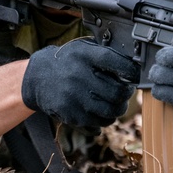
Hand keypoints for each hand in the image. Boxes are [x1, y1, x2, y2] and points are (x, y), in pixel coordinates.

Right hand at [21, 39, 139, 129]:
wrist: (37, 78)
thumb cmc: (67, 62)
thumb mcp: (83, 49)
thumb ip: (105, 53)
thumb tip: (134, 62)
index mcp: (84, 56)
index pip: (117, 63)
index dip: (131, 71)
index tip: (134, 75)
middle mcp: (78, 76)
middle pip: (117, 93)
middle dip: (126, 95)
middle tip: (125, 92)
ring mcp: (74, 98)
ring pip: (110, 112)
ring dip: (117, 110)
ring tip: (113, 103)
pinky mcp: (70, 115)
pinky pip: (97, 124)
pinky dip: (103, 120)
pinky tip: (99, 111)